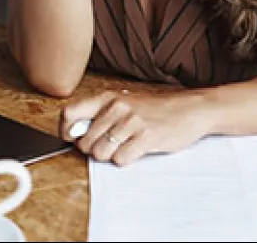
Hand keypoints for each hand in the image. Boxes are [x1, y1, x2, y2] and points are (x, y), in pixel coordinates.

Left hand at [60, 90, 211, 165]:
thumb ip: (100, 114)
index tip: (73, 139)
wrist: (191, 109)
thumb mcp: (125, 103)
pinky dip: (126, 160)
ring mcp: (131, 122)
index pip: (69, 113)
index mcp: (108, 97)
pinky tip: (137, 150)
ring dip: (110, 156)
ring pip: (100, 153)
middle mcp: (116, 107)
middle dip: (93, 150)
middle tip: (111, 145)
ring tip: (125, 146)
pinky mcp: (146, 137)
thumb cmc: (156, 109)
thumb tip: (74, 134)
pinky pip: (120, 160)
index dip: (66, 132)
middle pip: (83, 142)